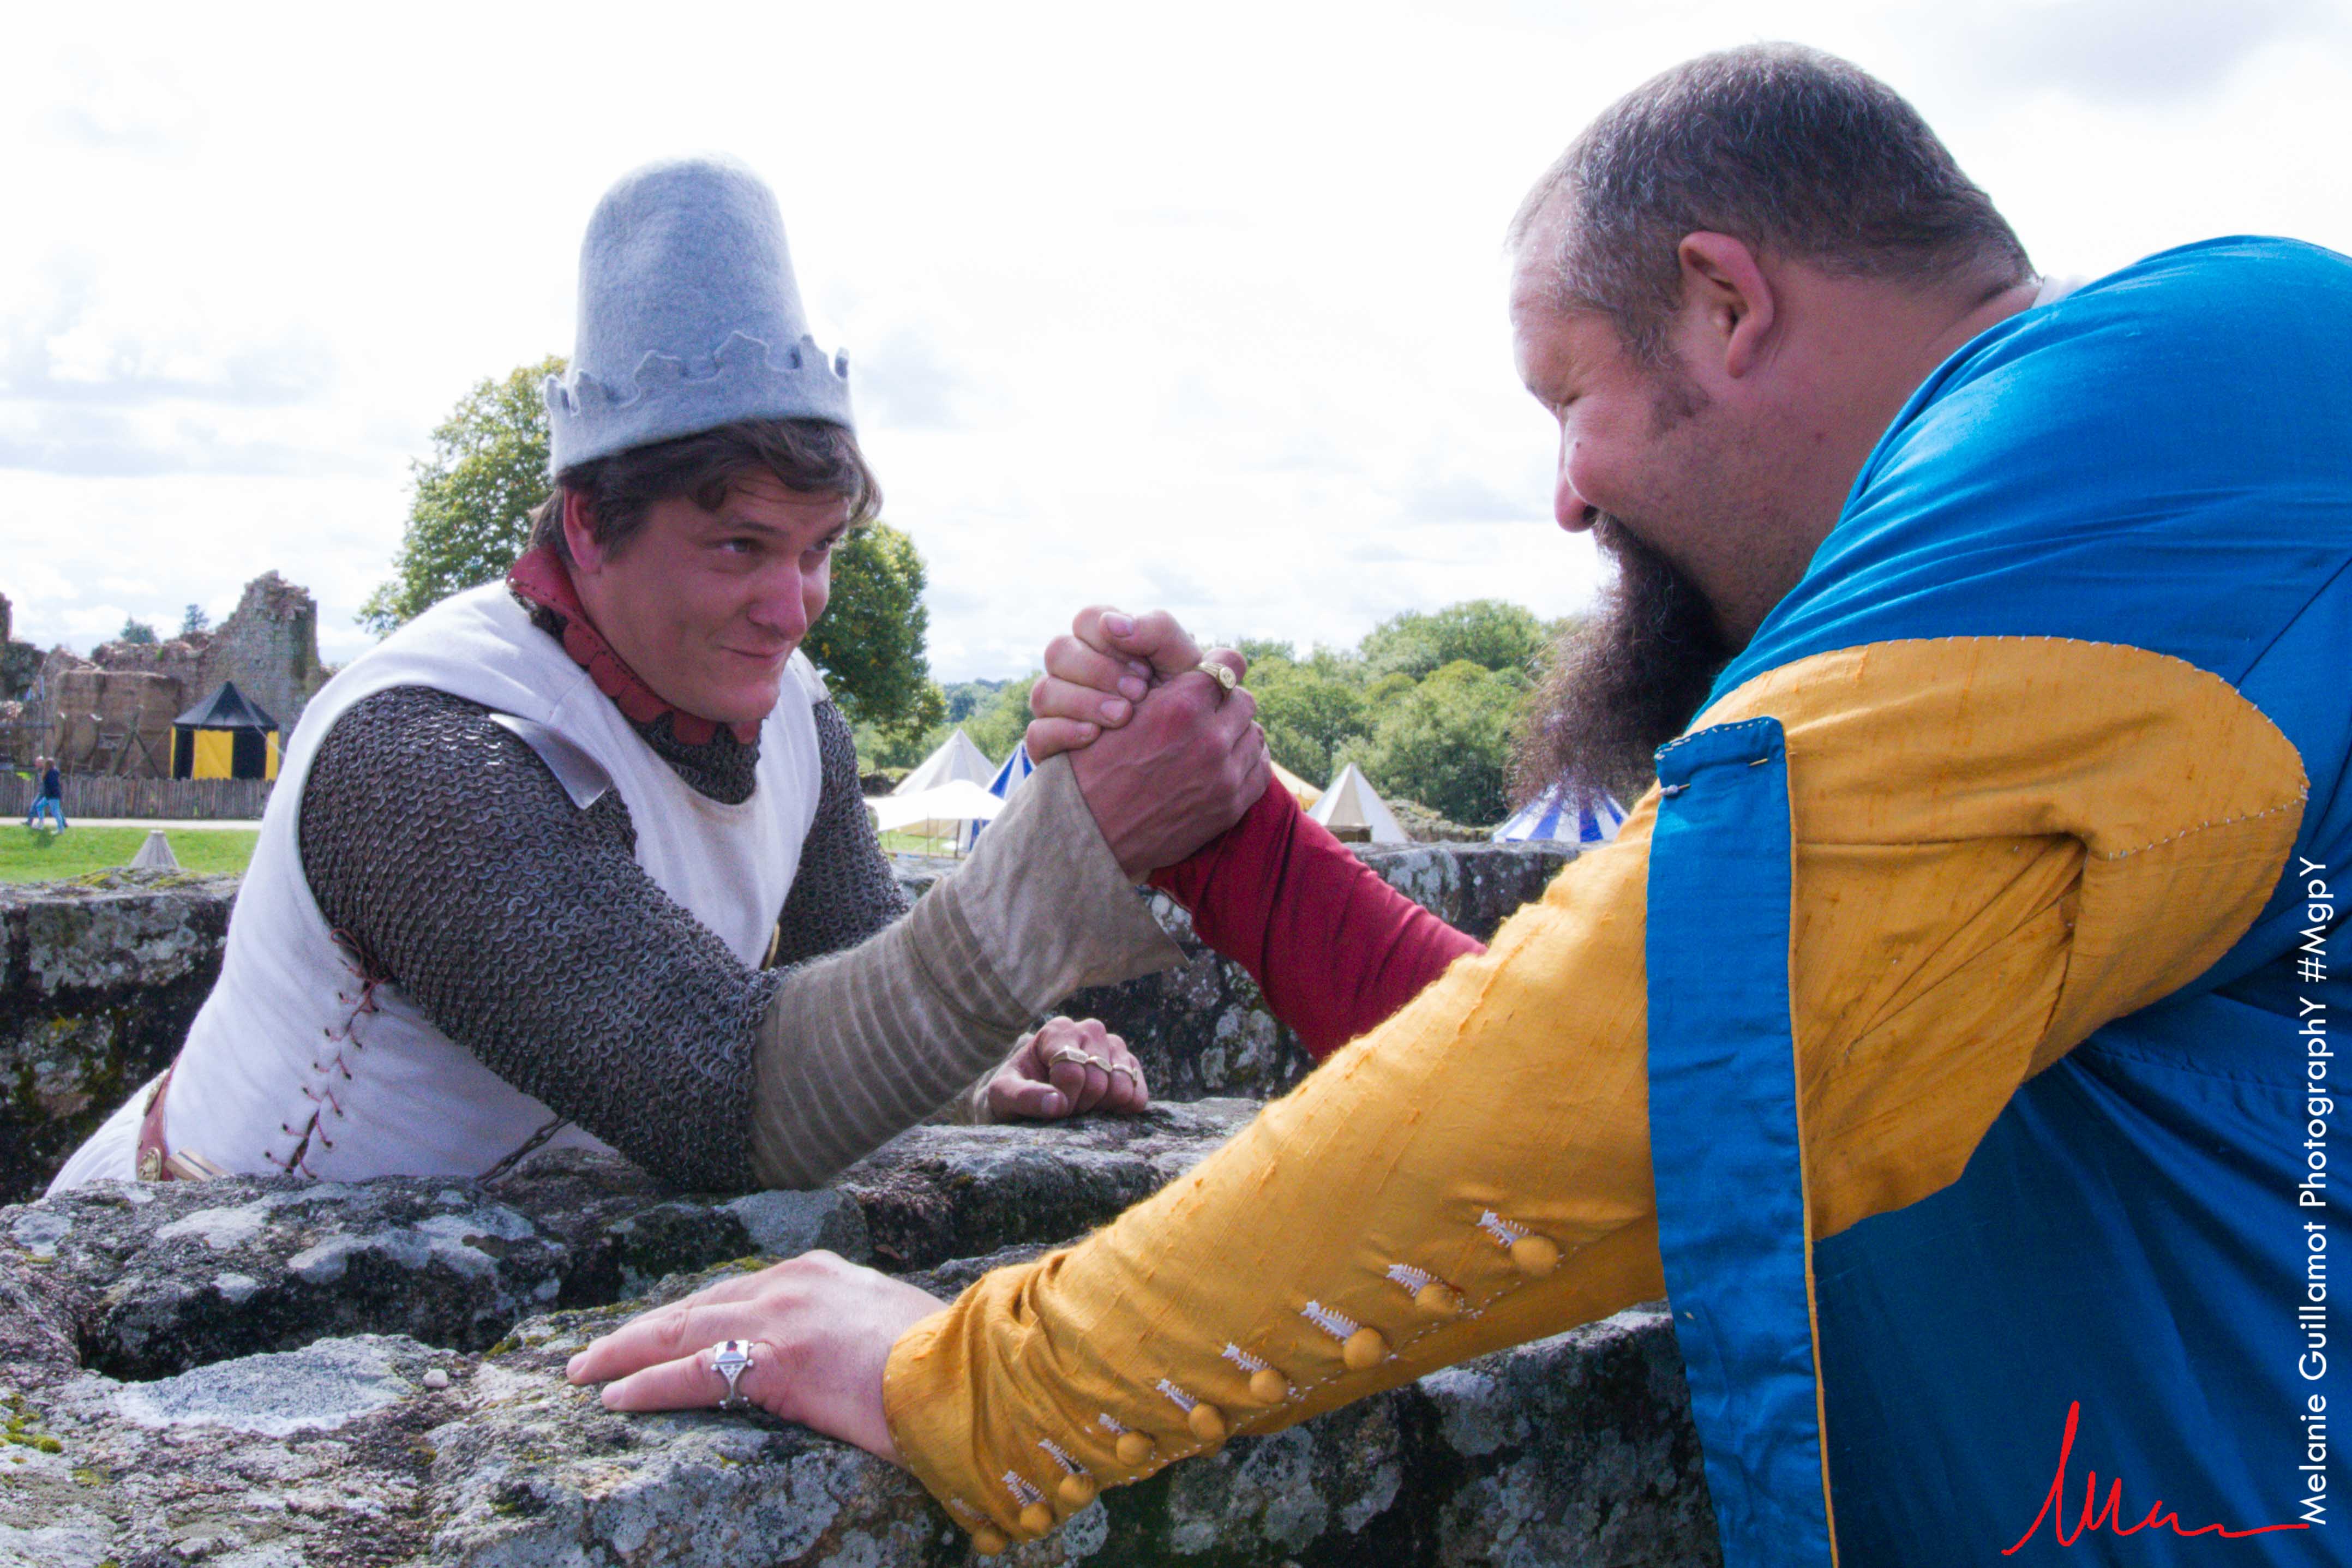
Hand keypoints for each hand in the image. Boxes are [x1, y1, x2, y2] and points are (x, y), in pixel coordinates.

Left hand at [566, 1250, 941, 1464]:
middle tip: (593, 1351)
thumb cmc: (944, 1360)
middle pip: (697, 1305)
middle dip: (642, 1329)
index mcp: (821, 1273)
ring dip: (625, 1353)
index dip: (689, 1313)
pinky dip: (647, 1384)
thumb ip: (850, 1329)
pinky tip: (614, 1397)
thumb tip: (839, 1355)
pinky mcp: (776, 1361)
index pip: (737, 1292)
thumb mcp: (890, 1325)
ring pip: (682, 1332)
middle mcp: (794, 1283)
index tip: (659, 1329)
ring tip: (583, 1372)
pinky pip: (694, 1373)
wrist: (970, 1369)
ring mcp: (782, 1319)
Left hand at [985, 1016, 1148, 1119]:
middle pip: (1098, 1079)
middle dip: (1081, 1104)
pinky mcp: (1130, 1064)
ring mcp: (1113, 1046)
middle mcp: (1089, 1030)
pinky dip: (1126, 1108)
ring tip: (1084, 1107)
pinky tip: (1106, 1110)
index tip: (1052, 1107)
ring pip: (1122, 1084)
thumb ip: (1025, 1097)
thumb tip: (1057, 1104)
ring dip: (1103, 1107)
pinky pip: (1139, 1092)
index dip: (1063, 1099)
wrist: (1030, 1094)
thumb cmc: (1015, 1090)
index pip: (1071, 1070)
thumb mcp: (1004, 1094)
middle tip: (1067, 1108)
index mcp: (1057, 1030)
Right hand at [1026, 607, 1209, 760]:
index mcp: (1105, 646)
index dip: (1110, 639)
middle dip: (1099, 671)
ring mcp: (1058, 710)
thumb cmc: (1187, 709)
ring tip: (1123, 718)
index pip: (1087, 620)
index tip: (1145, 669)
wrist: (1181, 771)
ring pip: (1044, 691)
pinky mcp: (1050, 745)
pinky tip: (1095, 737)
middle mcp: (1075, 673)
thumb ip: (1159, 632)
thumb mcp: (1184, 668)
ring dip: (1085, 701)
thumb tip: (1113, 623)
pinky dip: (1065, 732)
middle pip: (1058, 651)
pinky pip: (1037, 734)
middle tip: (1139, 694)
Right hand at [1067, 648, 1268, 879]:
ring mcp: (1224, 776)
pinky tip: (1228, 761)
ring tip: (1212, 739)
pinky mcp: (1230, 807)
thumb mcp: (1117, 709)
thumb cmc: (1093, 766)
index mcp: (1180, 706)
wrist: (1088, 831)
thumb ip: (1162, 685)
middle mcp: (1209, 738)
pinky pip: (1260, 770)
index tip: (1208, 676)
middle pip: (1244, 700)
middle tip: (1204, 712)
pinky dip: (1247, 761)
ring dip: (1237, 732)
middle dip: (1225, 702)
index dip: (1218, 666)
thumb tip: (1194, 663)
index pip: (1228, 664)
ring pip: (1254, 734)